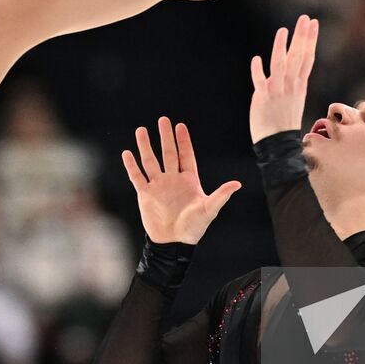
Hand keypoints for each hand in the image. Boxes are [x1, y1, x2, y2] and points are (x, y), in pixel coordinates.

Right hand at [121, 118, 240, 244]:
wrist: (174, 244)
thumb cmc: (194, 227)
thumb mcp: (209, 210)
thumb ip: (221, 195)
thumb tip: (237, 184)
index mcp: (189, 180)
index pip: (185, 155)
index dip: (183, 141)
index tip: (180, 126)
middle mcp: (172, 179)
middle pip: (168, 153)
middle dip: (165, 137)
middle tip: (163, 120)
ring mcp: (158, 186)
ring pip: (150, 161)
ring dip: (146, 146)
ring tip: (141, 130)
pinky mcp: (145, 194)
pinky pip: (137, 177)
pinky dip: (132, 166)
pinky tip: (127, 153)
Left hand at [249, 14, 318, 142]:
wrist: (278, 143)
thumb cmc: (284, 118)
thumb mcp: (295, 95)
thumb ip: (294, 77)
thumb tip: (292, 60)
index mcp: (299, 84)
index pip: (307, 57)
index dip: (310, 39)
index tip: (313, 23)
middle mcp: (290, 84)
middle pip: (298, 57)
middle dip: (302, 37)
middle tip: (305, 18)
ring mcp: (277, 90)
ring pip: (280, 65)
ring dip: (281, 47)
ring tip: (283, 31)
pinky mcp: (263, 97)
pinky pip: (260, 82)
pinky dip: (258, 71)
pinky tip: (256, 58)